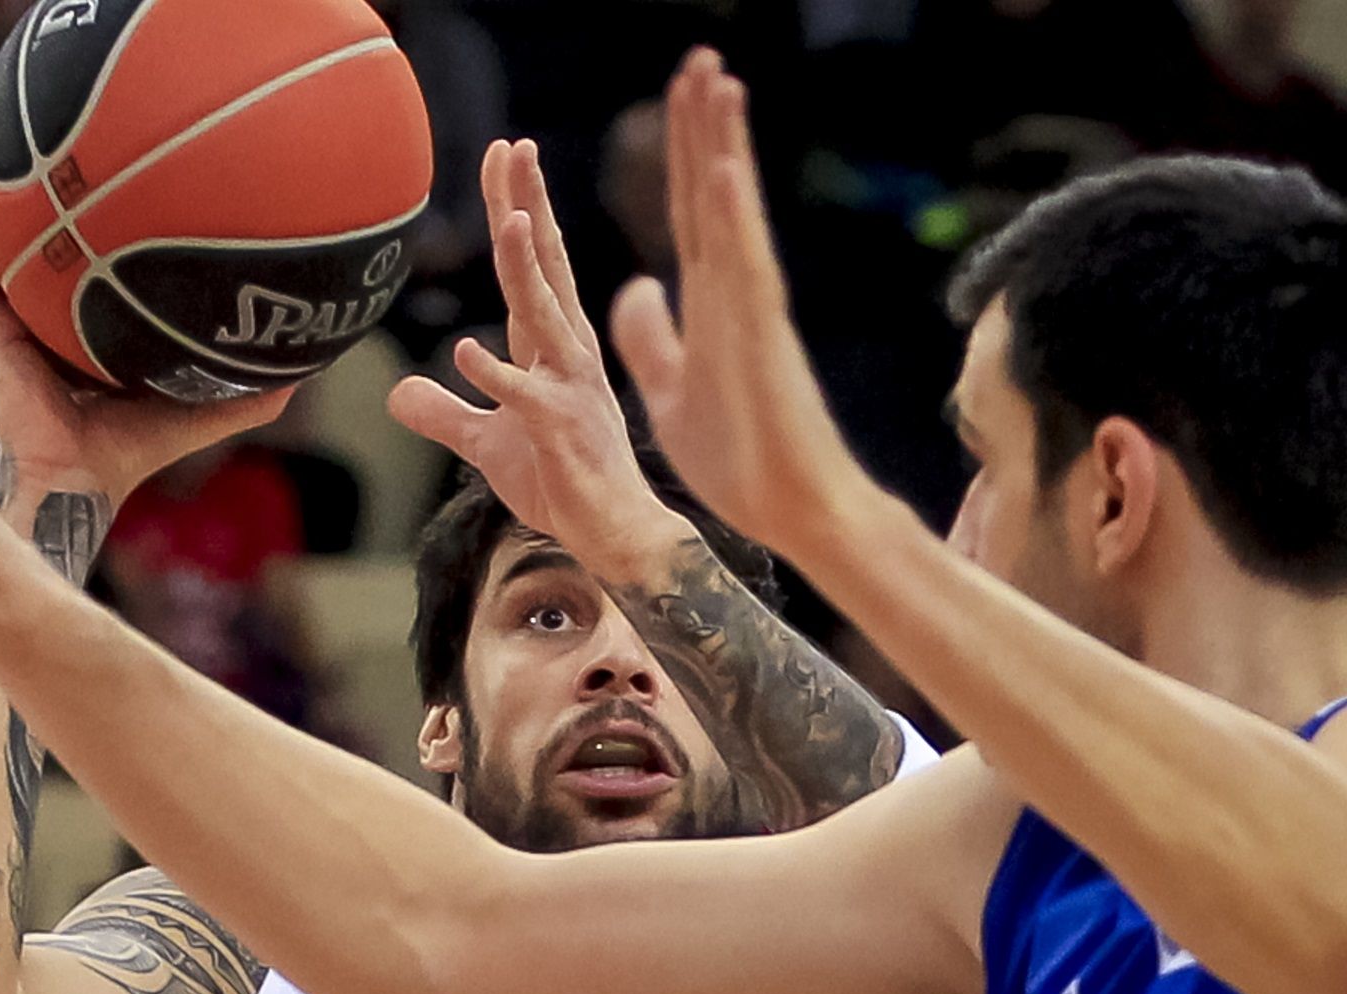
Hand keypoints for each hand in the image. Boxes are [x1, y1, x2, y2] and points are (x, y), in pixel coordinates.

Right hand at [0, 131, 290, 502]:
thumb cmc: (133, 453)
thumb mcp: (200, 411)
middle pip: (33, 242)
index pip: (85, 266)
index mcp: (86, 332)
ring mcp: (13, 324)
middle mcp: (46, 320)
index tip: (100, 173)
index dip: (87, 224)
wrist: (82, 482)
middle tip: (36, 134)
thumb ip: (248, 396)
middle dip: (29, 191)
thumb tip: (306, 370)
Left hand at [388, 140, 686, 566]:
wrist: (611, 533)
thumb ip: (445, 413)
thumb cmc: (560, 482)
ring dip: (526, 269)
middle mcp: (566, 354)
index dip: (517, 206)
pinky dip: (495, 375)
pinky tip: (466, 350)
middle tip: (515, 148)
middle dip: (528, 205)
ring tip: (511, 220)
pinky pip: (523, 398)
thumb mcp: (486, 445)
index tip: (503, 153)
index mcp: (552, 347)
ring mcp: (567, 389)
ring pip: (543, 317)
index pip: (533, 263)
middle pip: (545, 266)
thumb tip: (397, 395)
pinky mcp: (559, 431)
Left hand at [610, 51, 872, 557]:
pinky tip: (723, 171)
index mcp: (710, 304)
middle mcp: (734, 293)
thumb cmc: (738, 456)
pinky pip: (744, 271)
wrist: (788, 509)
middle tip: (700, 59)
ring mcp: (751, 311)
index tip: (682, 95)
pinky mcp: (761, 341)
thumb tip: (632, 288)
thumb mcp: (668, 389)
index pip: (691, 213)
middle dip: (705, 126)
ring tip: (716, 83)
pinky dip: (733, 221)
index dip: (684, 154)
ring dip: (723, 149)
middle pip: (713, 194)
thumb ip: (650, 337)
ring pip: (732, 215)